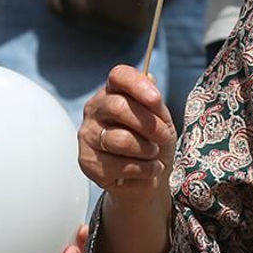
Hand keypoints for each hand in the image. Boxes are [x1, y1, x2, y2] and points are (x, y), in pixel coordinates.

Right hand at [79, 65, 175, 199]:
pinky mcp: (87, 162)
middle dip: (149, 125)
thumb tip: (149, 78)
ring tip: (154, 154)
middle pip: (118, 107)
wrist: (149, 177)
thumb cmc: (153, 142)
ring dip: (147, 150)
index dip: (138, 85)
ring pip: (121, 140)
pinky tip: (149, 169)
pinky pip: (120, 165)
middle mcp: (94, 110)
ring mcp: (88, 135)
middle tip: (164, 137)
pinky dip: (144, 169)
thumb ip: (154, 102)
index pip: (119, 76)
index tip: (156, 100)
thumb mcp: (161, 119)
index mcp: (113, 91)